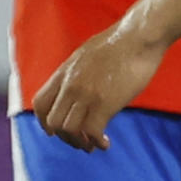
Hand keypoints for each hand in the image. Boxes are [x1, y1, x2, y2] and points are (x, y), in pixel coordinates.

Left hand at [32, 24, 166, 151]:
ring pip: (69, 130)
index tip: (54, 131)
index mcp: (65, 72)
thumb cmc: (122, 41)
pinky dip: (97, 142)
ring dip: (80, 142)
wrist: (139, 35)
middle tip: (80, 141)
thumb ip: (79, 71)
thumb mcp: (88, 53)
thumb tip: (82, 81)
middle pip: (53, 121)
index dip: (44, 122)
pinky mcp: (105, 103)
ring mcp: (86, 94)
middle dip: (65, 136)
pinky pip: (92, 132)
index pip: (40, 104)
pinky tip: (105, 143)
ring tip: (92, 145)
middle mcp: (70, 85)